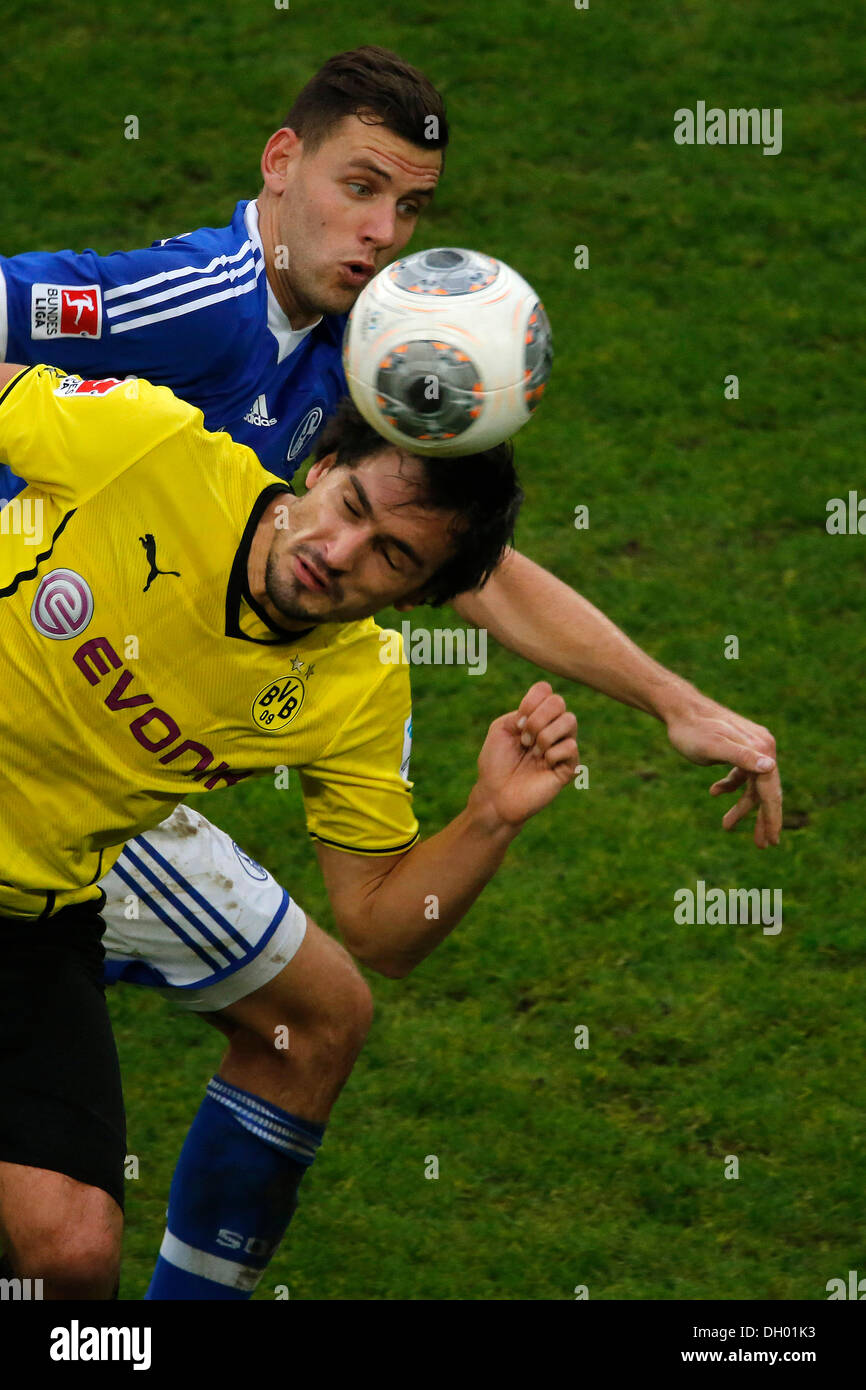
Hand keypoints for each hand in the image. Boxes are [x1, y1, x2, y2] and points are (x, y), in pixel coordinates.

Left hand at [474, 681, 577, 826]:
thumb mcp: (500, 729)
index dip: (531, 702)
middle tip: (524, 740)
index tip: (517, 722)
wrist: (496, 795)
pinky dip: (552, 754)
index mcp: (536, 717)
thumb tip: (543, 715)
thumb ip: (521, 712)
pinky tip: (544, 765)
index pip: (546, 691)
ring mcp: (562, 747)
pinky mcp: (570, 767)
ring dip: (545, 736)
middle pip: (558, 702)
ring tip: (533, 753)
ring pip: (569, 720)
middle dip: (537, 719)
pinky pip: (570, 746)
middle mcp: (552, 729)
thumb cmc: (496, 764)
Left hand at [664, 696, 781, 846]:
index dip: (772, 818)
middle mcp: (762, 747)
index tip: (772, 841)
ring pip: (753, 785)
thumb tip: (770, 767)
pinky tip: (714, 792)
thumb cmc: (693, 731)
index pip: (770, 791)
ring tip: (727, 826)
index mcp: (761, 749)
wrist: (679, 709)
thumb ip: (742, 758)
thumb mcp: (714, 747)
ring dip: (743, 806)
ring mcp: (751, 747)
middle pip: (766, 790)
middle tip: (762, 845)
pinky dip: (731, 785)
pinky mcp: (739, 747)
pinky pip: (741, 773)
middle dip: (762, 819)